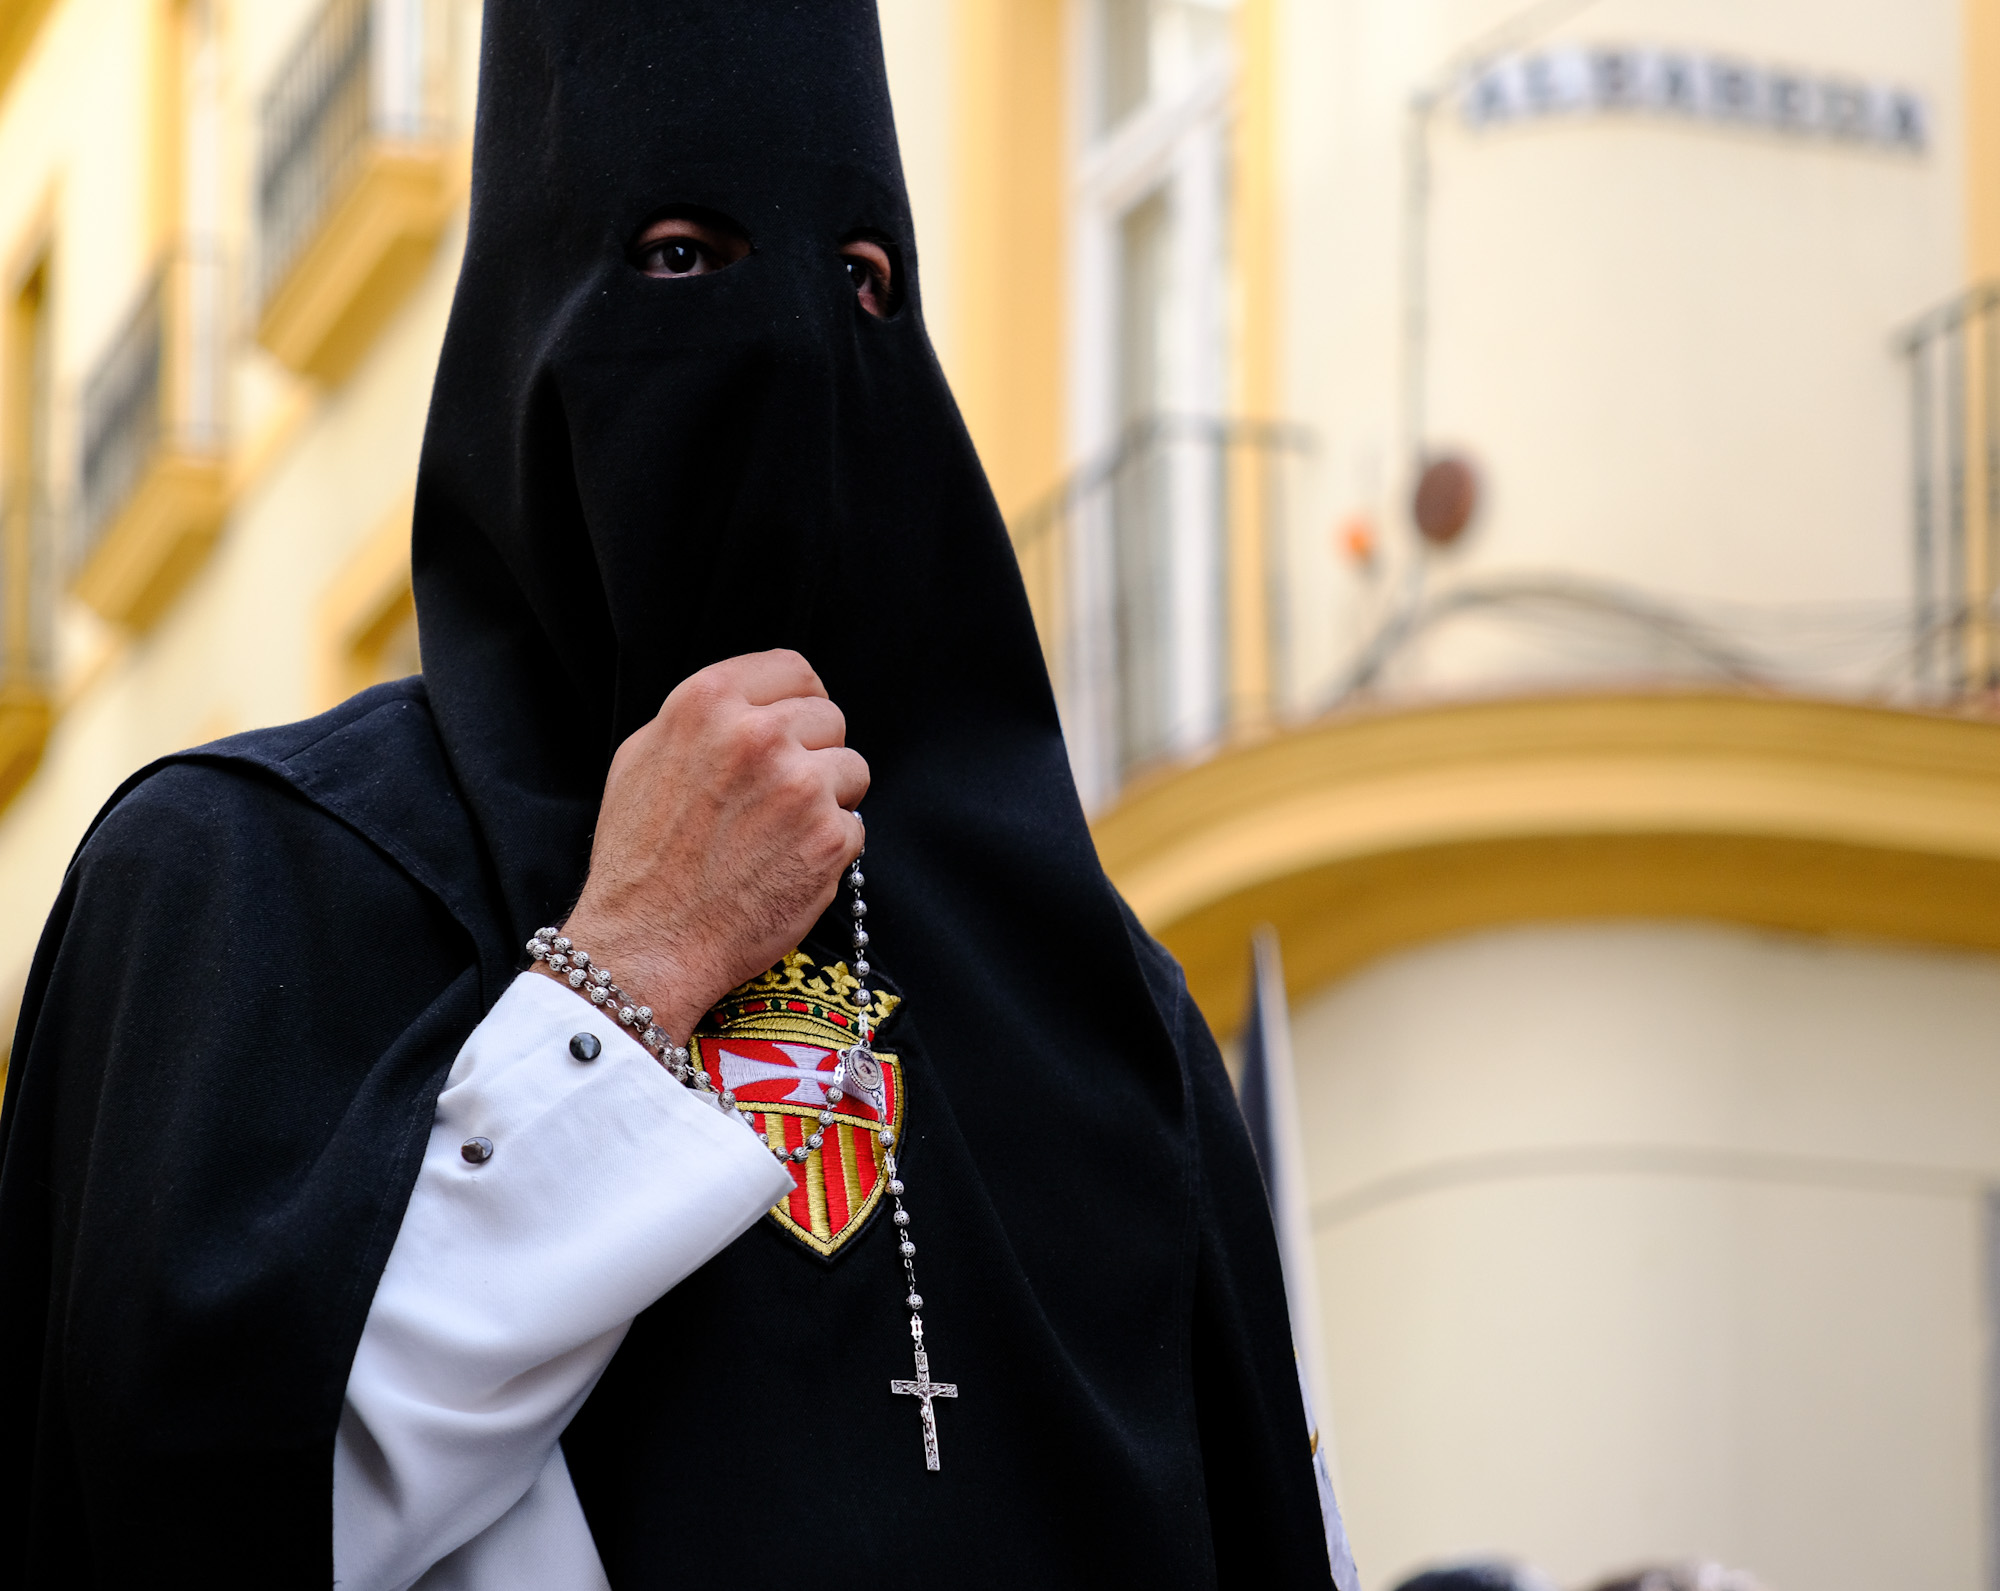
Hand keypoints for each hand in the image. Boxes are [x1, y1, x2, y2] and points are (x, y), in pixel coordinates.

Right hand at [558, 649, 867, 1042]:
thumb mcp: (644, 757)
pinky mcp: (830, 838)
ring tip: (780, 833)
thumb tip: (753, 704)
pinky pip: (854, 826)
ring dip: (828, 798)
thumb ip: (705, 719)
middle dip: (813, 752)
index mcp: (709, 700)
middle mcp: (759, 734)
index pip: (793, 669)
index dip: (797, 701)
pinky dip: (829, 848)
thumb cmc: (639, 856)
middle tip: (778, 795)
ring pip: (852, 769)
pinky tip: (785, 866)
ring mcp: (800, 786)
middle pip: (829, 717)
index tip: (794, 727)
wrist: (647, 942)